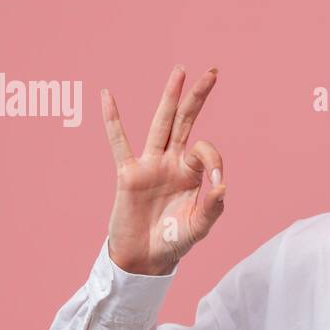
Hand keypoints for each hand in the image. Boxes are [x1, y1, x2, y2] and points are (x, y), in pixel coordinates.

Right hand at [101, 65, 226, 274]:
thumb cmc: (174, 242)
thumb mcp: (199, 228)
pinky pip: (119, 143)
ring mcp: (150, 165)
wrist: (145, 259)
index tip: (218, 182)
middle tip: (212, 71)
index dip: (215, 160)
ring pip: (161, 124)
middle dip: (198, 97)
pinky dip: (112, 120)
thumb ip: (213, 208)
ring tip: (180, 71)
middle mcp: (172, 163)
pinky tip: (107, 96)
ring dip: (170, 97)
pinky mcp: (128, 174)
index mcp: (192, 173)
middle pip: (185, 122)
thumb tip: (222, 184)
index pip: (205, 151)